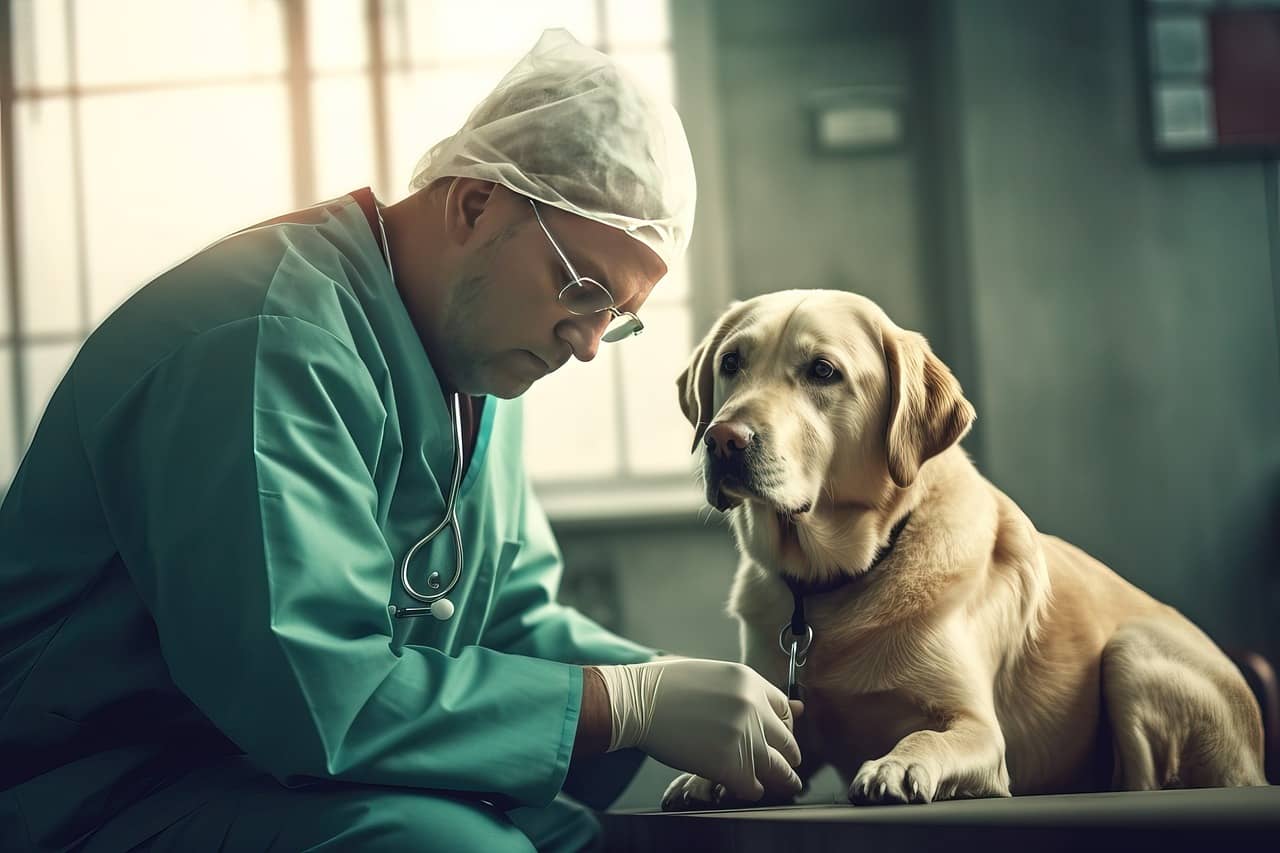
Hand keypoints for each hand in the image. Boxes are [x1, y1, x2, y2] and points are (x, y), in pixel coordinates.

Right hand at [597, 658, 802, 801]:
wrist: (637, 702)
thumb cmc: (665, 686)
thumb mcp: (714, 675)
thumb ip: (750, 692)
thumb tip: (796, 708)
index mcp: (751, 682)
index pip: (786, 711)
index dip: (782, 727)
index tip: (775, 737)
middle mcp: (755, 709)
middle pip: (788, 741)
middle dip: (786, 755)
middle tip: (783, 764)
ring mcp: (745, 738)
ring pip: (780, 768)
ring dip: (780, 778)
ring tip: (781, 784)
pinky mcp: (731, 765)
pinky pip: (754, 787)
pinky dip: (751, 790)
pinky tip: (744, 786)